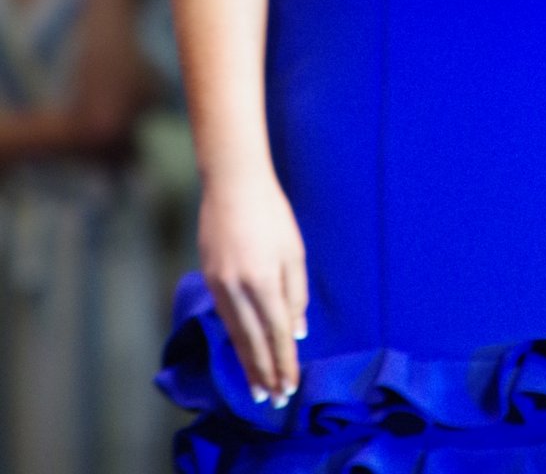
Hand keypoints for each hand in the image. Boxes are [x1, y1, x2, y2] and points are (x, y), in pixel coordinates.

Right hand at [198, 167, 309, 408]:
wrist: (232, 185)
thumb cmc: (272, 214)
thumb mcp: (294, 251)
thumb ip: (295, 292)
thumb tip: (297, 330)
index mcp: (264, 280)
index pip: (277, 333)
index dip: (283, 362)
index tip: (289, 386)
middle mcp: (238, 288)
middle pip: (253, 341)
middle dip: (264, 371)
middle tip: (273, 398)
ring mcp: (219, 284)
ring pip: (235, 334)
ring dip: (247, 362)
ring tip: (257, 386)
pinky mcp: (209, 278)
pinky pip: (224, 317)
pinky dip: (234, 339)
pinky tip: (241, 351)